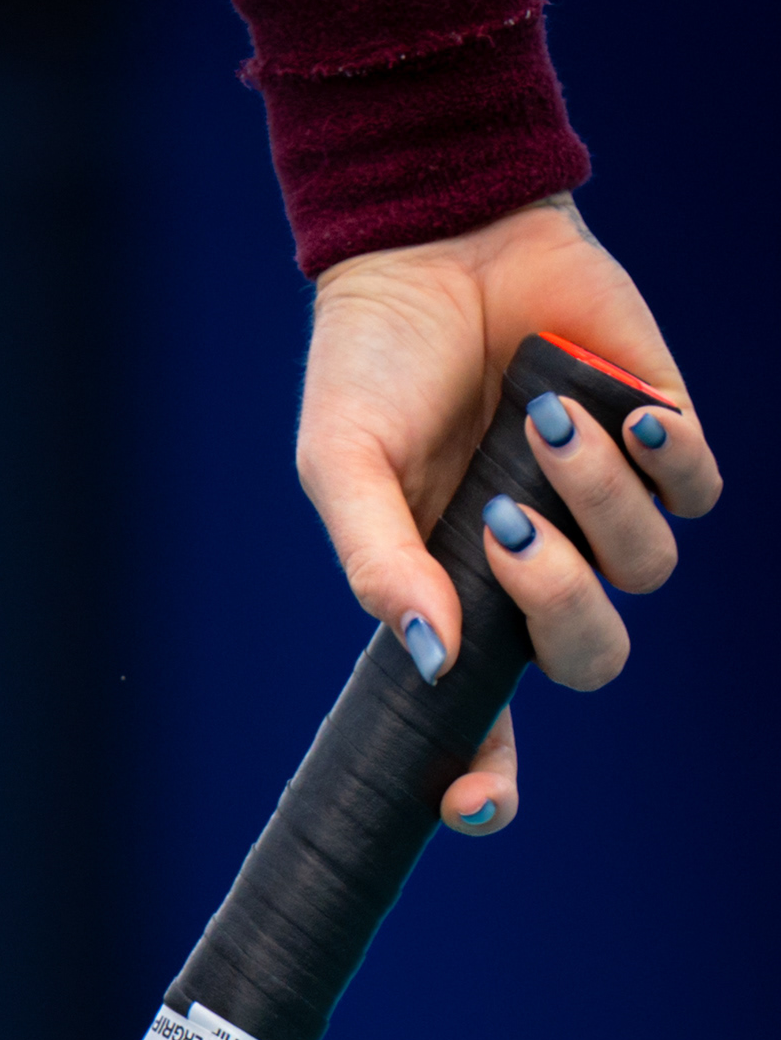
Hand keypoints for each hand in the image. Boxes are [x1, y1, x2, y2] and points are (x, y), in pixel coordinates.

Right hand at [298, 195, 721, 835]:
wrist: (437, 237)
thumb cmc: (372, 364)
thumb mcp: (342, 469)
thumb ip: (378, 567)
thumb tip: (430, 660)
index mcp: (455, 596)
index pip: (480, 720)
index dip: (484, 779)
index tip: (473, 803)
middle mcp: (537, 567)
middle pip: (588, 658)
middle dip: (562, 609)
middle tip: (508, 531)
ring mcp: (603, 505)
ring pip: (647, 568)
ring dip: (602, 503)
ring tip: (544, 422)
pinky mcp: (660, 436)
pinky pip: (696, 491)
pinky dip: (668, 461)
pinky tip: (623, 410)